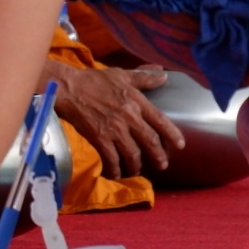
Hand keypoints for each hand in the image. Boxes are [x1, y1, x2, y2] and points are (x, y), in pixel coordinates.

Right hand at [47, 61, 183, 178]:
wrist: (68, 88)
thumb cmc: (93, 80)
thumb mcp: (121, 74)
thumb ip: (143, 77)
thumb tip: (164, 75)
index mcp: (136, 101)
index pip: (160, 120)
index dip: (172, 134)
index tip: (180, 145)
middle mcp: (128, 117)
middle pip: (149, 141)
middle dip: (158, 155)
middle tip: (163, 165)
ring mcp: (114, 129)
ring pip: (132, 153)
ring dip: (137, 165)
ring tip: (137, 170)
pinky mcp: (99, 138)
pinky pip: (111, 158)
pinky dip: (115, 169)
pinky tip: (116, 174)